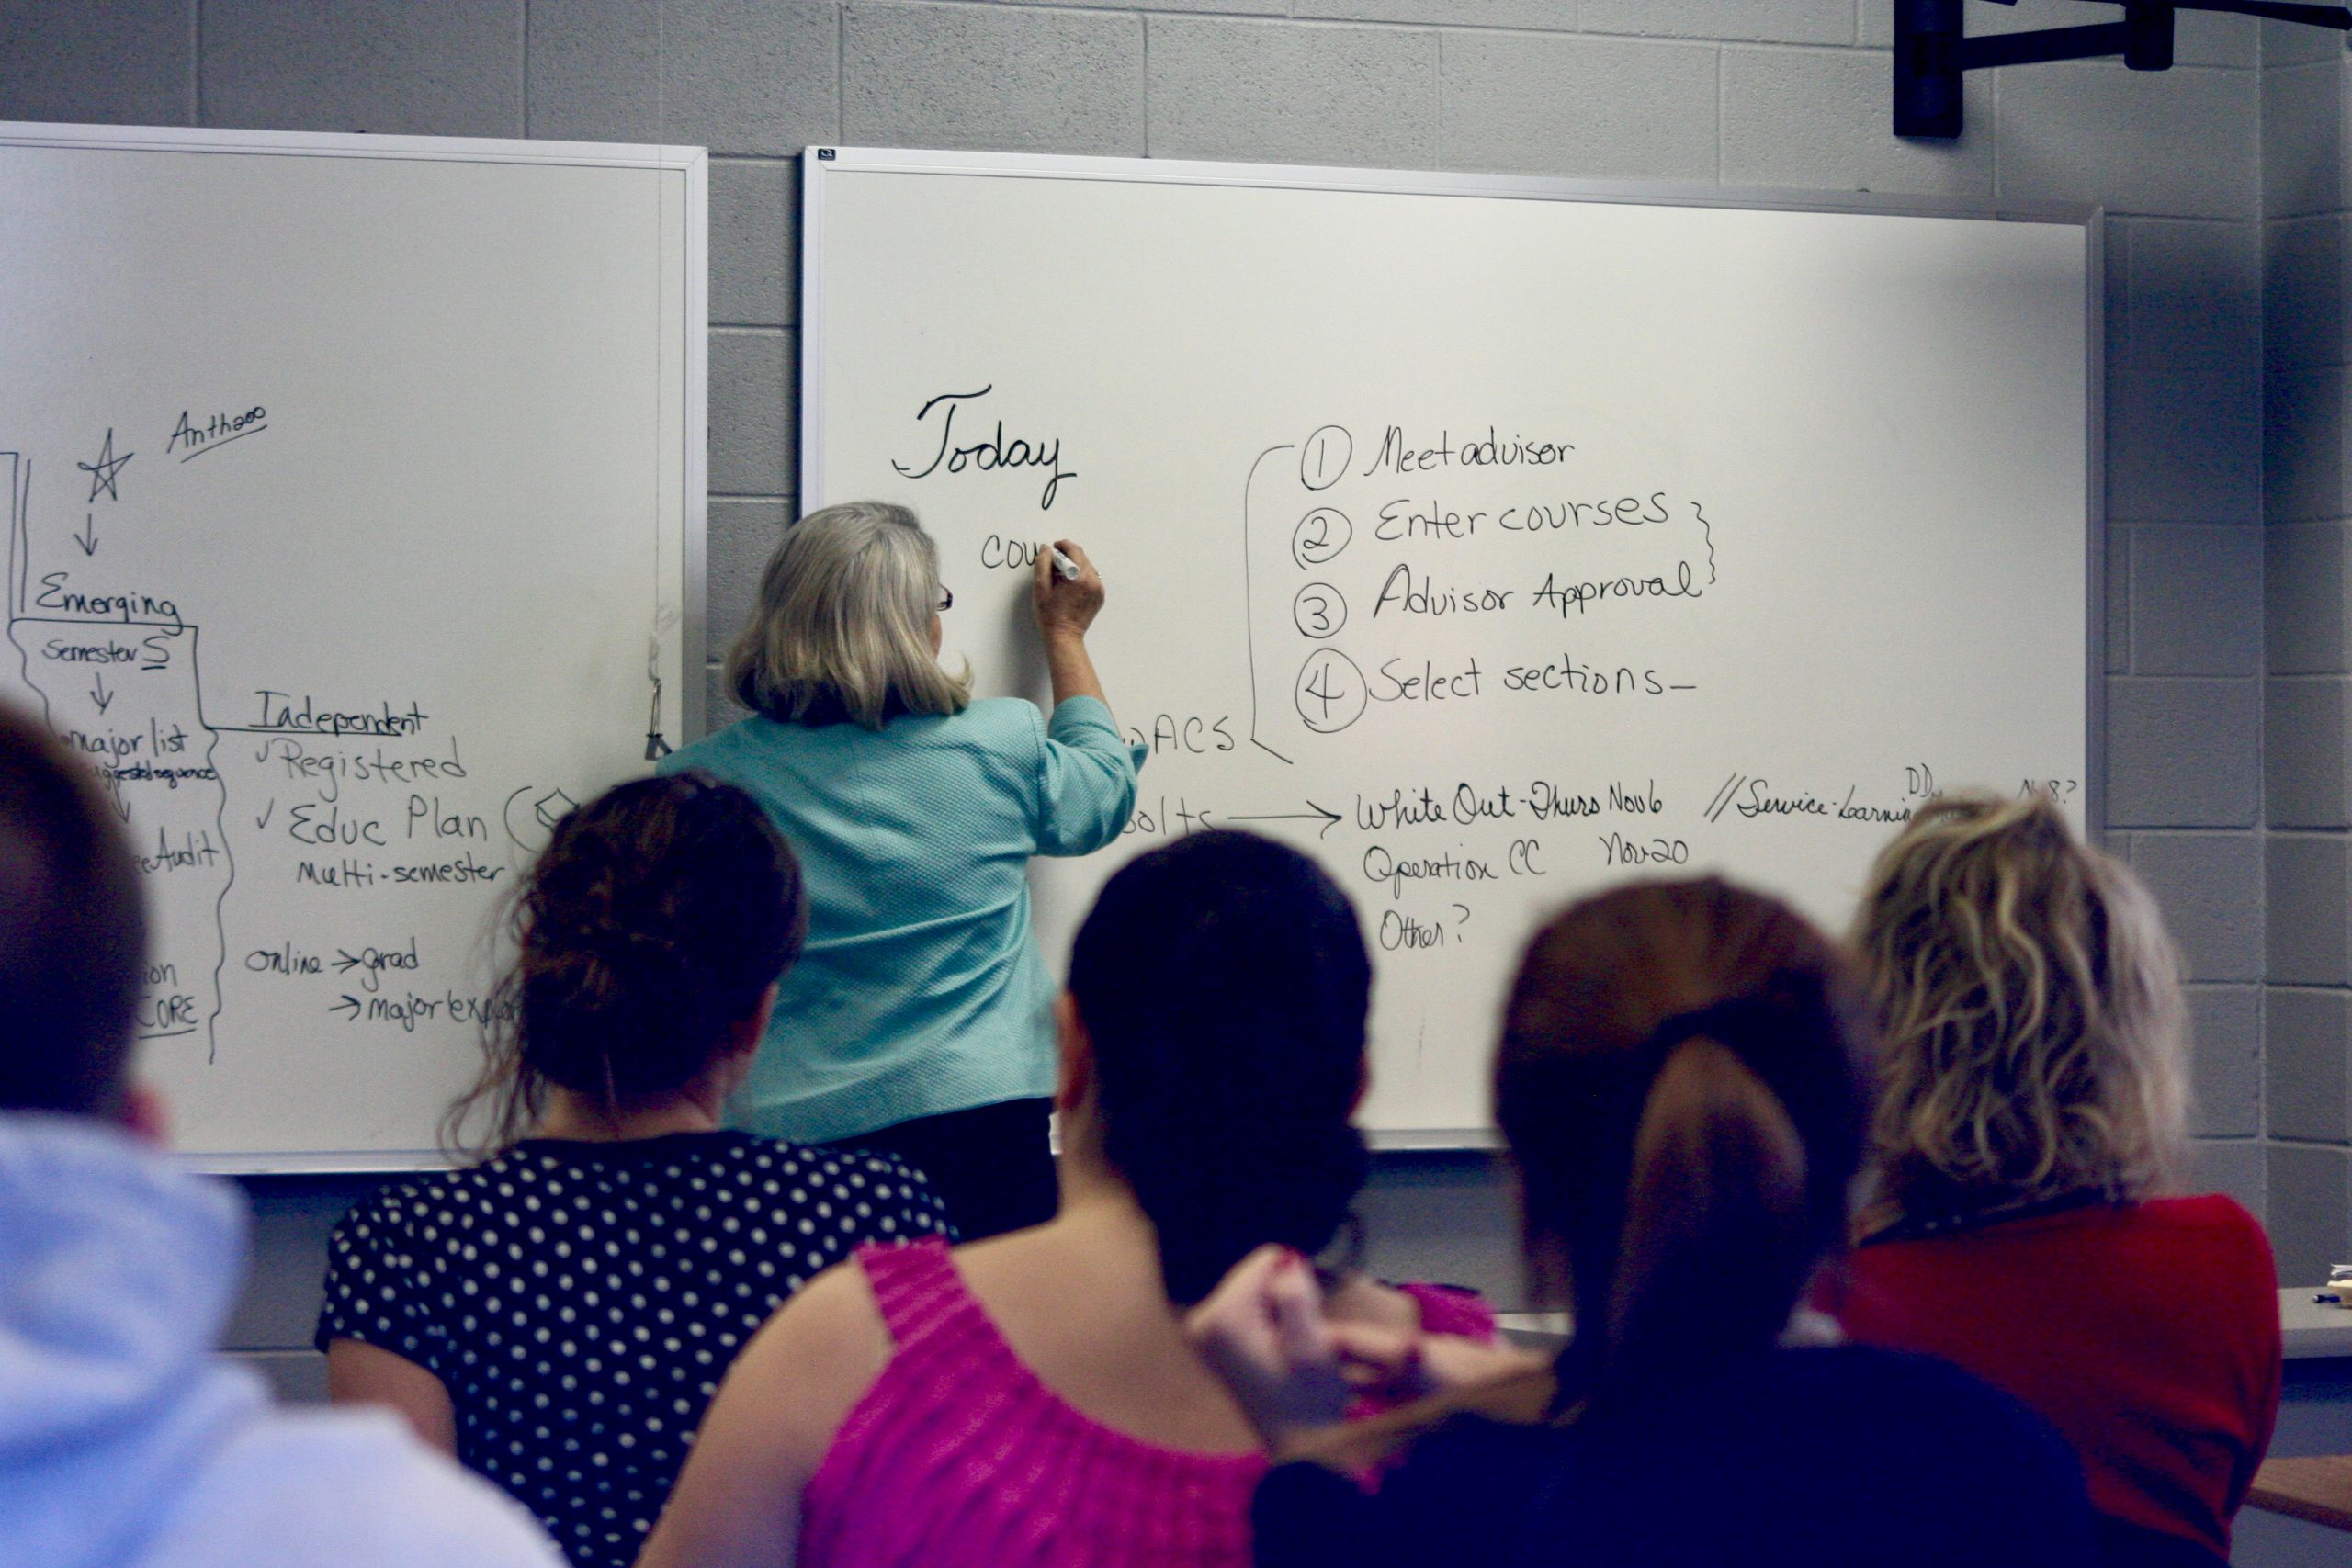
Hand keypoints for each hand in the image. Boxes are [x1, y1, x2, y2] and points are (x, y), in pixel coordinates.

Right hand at [1031, 538, 1103, 640]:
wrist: (1064, 637)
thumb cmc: (1049, 614)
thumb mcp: (1040, 587)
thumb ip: (1043, 563)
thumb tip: (1047, 549)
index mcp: (1079, 577)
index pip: (1074, 550)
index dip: (1062, 546)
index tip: (1053, 549)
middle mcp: (1093, 581)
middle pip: (1082, 557)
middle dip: (1068, 556)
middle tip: (1054, 564)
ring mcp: (1099, 589)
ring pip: (1088, 567)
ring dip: (1075, 566)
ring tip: (1061, 576)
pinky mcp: (1100, 597)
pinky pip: (1091, 578)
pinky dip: (1081, 576)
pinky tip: (1070, 586)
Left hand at [1185, 1246, 1355, 1445]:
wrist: (1298, 1443)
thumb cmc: (1309, 1401)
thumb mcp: (1313, 1349)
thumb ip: (1297, 1298)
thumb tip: (1287, 1259)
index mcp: (1222, 1318)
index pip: (1267, 1260)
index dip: (1295, 1287)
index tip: (1301, 1325)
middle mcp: (1201, 1319)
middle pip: (1256, 1274)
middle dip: (1282, 1300)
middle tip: (1293, 1341)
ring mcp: (1200, 1330)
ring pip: (1253, 1289)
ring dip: (1276, 1311)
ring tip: (1284, 1349)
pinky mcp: (1208, 1338)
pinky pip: (1246, 1305)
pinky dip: (1265, 1321)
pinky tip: (1272, 1351)